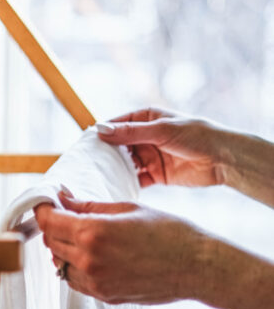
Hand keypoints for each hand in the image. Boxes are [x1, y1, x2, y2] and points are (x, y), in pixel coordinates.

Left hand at [34, 191, 205, 304]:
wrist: (196, 267)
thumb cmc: (168, 232)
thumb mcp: (127, 209)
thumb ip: (88, 206)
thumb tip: (62, 199)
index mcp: (93, 232)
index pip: (48, 221)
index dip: (42, 209)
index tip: (45, 202)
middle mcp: (89, 260)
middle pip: (50, 242)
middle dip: (53, 226)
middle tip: (65, 214)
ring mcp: (95, 282)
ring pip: (60, 263)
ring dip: (63, 248)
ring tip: (80, 235)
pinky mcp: (104, 296)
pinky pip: (75, 280)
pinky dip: (75, 266)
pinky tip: (92, 255)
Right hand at [96, 108, 225, 188]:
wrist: (223, 159)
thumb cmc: (196, 136)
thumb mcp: (161, 130)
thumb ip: (131, 132)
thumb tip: (100, 130)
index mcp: (146, 118)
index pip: (116, 124)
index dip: (101, 134)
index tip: (84, 145)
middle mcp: (146, 137)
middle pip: (118, 146)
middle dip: (104, 155)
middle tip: (86, 165)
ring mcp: (150, 156)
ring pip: (125, 164)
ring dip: (114, 171)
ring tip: (97, 179)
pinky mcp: (156, 175)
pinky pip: (136, 180)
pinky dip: (126, 184)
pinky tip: (115, 189)